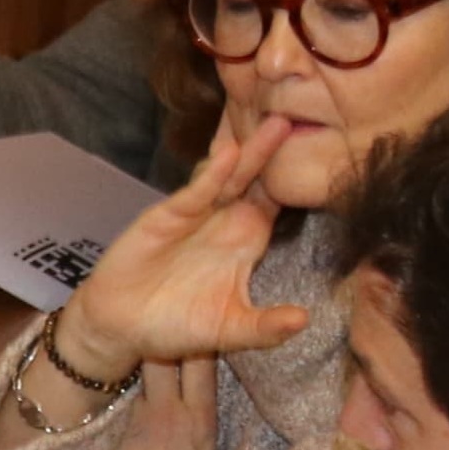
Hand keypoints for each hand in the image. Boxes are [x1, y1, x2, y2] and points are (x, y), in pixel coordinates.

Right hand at [57, 110, 311, 371]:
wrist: (120, 326)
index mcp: (245, 242)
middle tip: (302, 117)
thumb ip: (265, 328)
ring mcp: (195, 215)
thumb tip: (305, 321)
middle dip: (276, 151)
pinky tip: (228, 157)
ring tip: (275, 124)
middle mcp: (223, 221)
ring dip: (250, 152)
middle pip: (257, 180)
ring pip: (229, 178)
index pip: (277, 203)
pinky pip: (193, 194)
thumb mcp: (228, 331)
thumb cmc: (175, 326)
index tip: (328, 151)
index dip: (296, 179)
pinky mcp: (165, 217)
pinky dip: (210, 177)